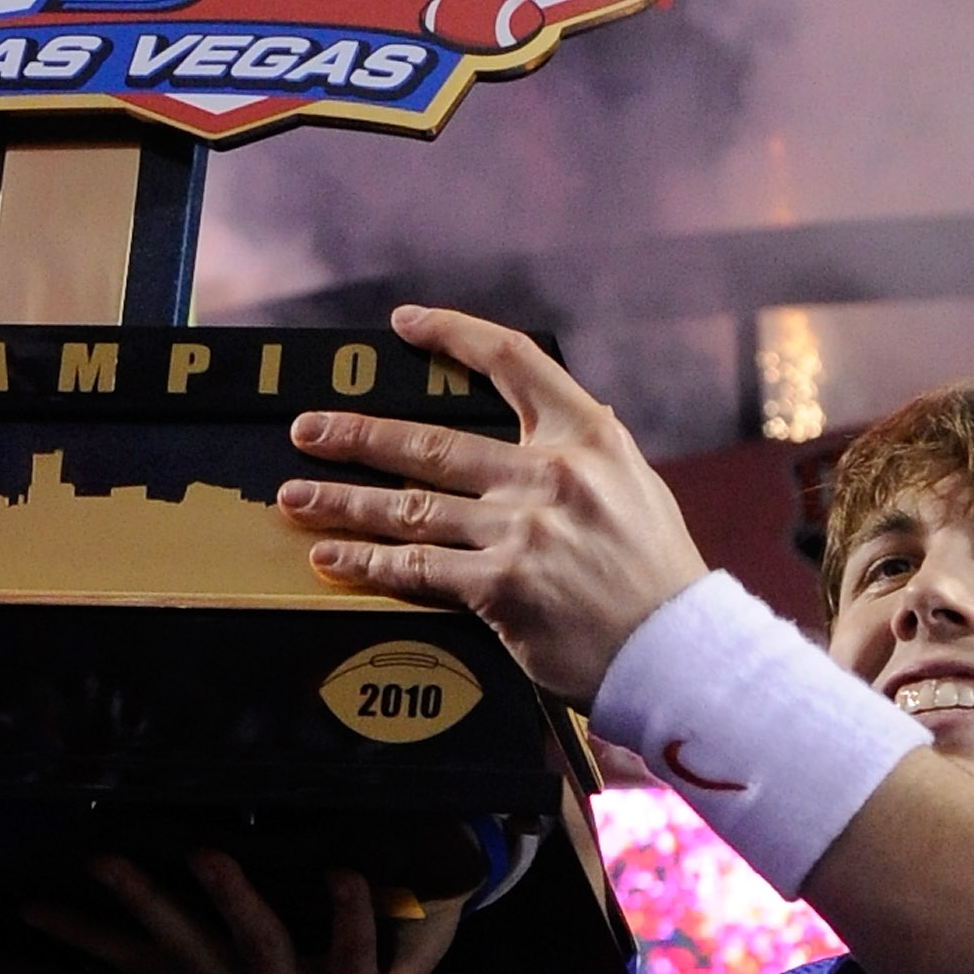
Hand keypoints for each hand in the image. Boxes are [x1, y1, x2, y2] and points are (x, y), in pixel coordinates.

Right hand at [31, 853, 468, 973]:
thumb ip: (241, 952)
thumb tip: (203, 891)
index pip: (139, 960)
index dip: (83, 935)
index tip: (28, 904)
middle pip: (183, 946)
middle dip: (142, 902)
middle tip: (99, 860)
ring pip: (258, 944)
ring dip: (232, 901)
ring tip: (205, 856)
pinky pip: (349, 948)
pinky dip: (348, 909)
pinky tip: (344, 871)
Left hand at [278, 306, 709, 706]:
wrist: (677, 648)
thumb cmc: (658, 574)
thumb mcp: (638, 487)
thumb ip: (590, 451)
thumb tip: (567, 409)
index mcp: (587, 436)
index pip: (512, 362)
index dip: (453, 335)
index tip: (405, 324)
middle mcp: (549, 474)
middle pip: (430, 441)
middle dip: (357, 435)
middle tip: (308, 430)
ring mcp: (521, 530)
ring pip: (410, 506)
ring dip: (343, 501)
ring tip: (295, 497)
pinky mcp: (499, 587)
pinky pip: (416, 568)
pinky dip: (366, 562)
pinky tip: (332, 557)